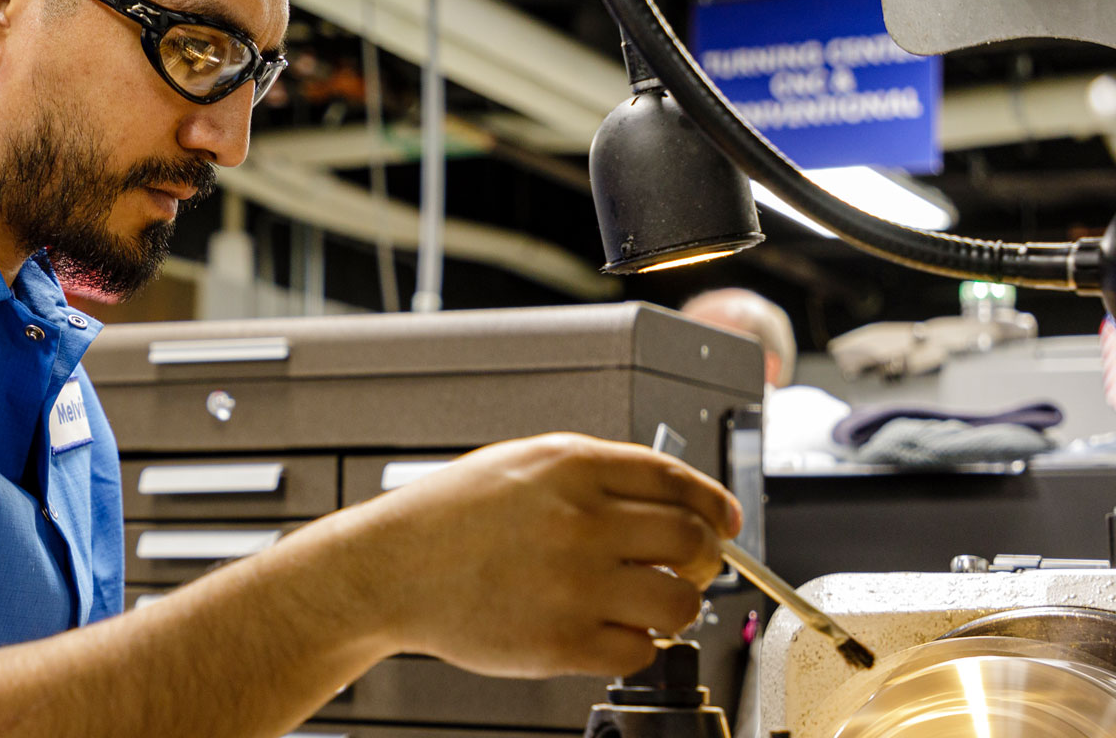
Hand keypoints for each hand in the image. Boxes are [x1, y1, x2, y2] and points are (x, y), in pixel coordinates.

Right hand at [335, 432, 740, 679]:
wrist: (391, 568)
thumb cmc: (450, 518)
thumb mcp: (523, 463)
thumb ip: (595, 473)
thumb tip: (669, 496)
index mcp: (572, 469)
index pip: (677, 482)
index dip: (713, 504)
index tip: (724, 521)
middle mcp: (579, 522)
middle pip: (690, 542)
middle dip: (705, 558)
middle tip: (692, 567)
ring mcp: (572, 585)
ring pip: (678, 602)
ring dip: (677, 606)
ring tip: (653, 604)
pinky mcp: (561, 642)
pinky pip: (639, 650)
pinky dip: (637, 645)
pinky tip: (614, 631)